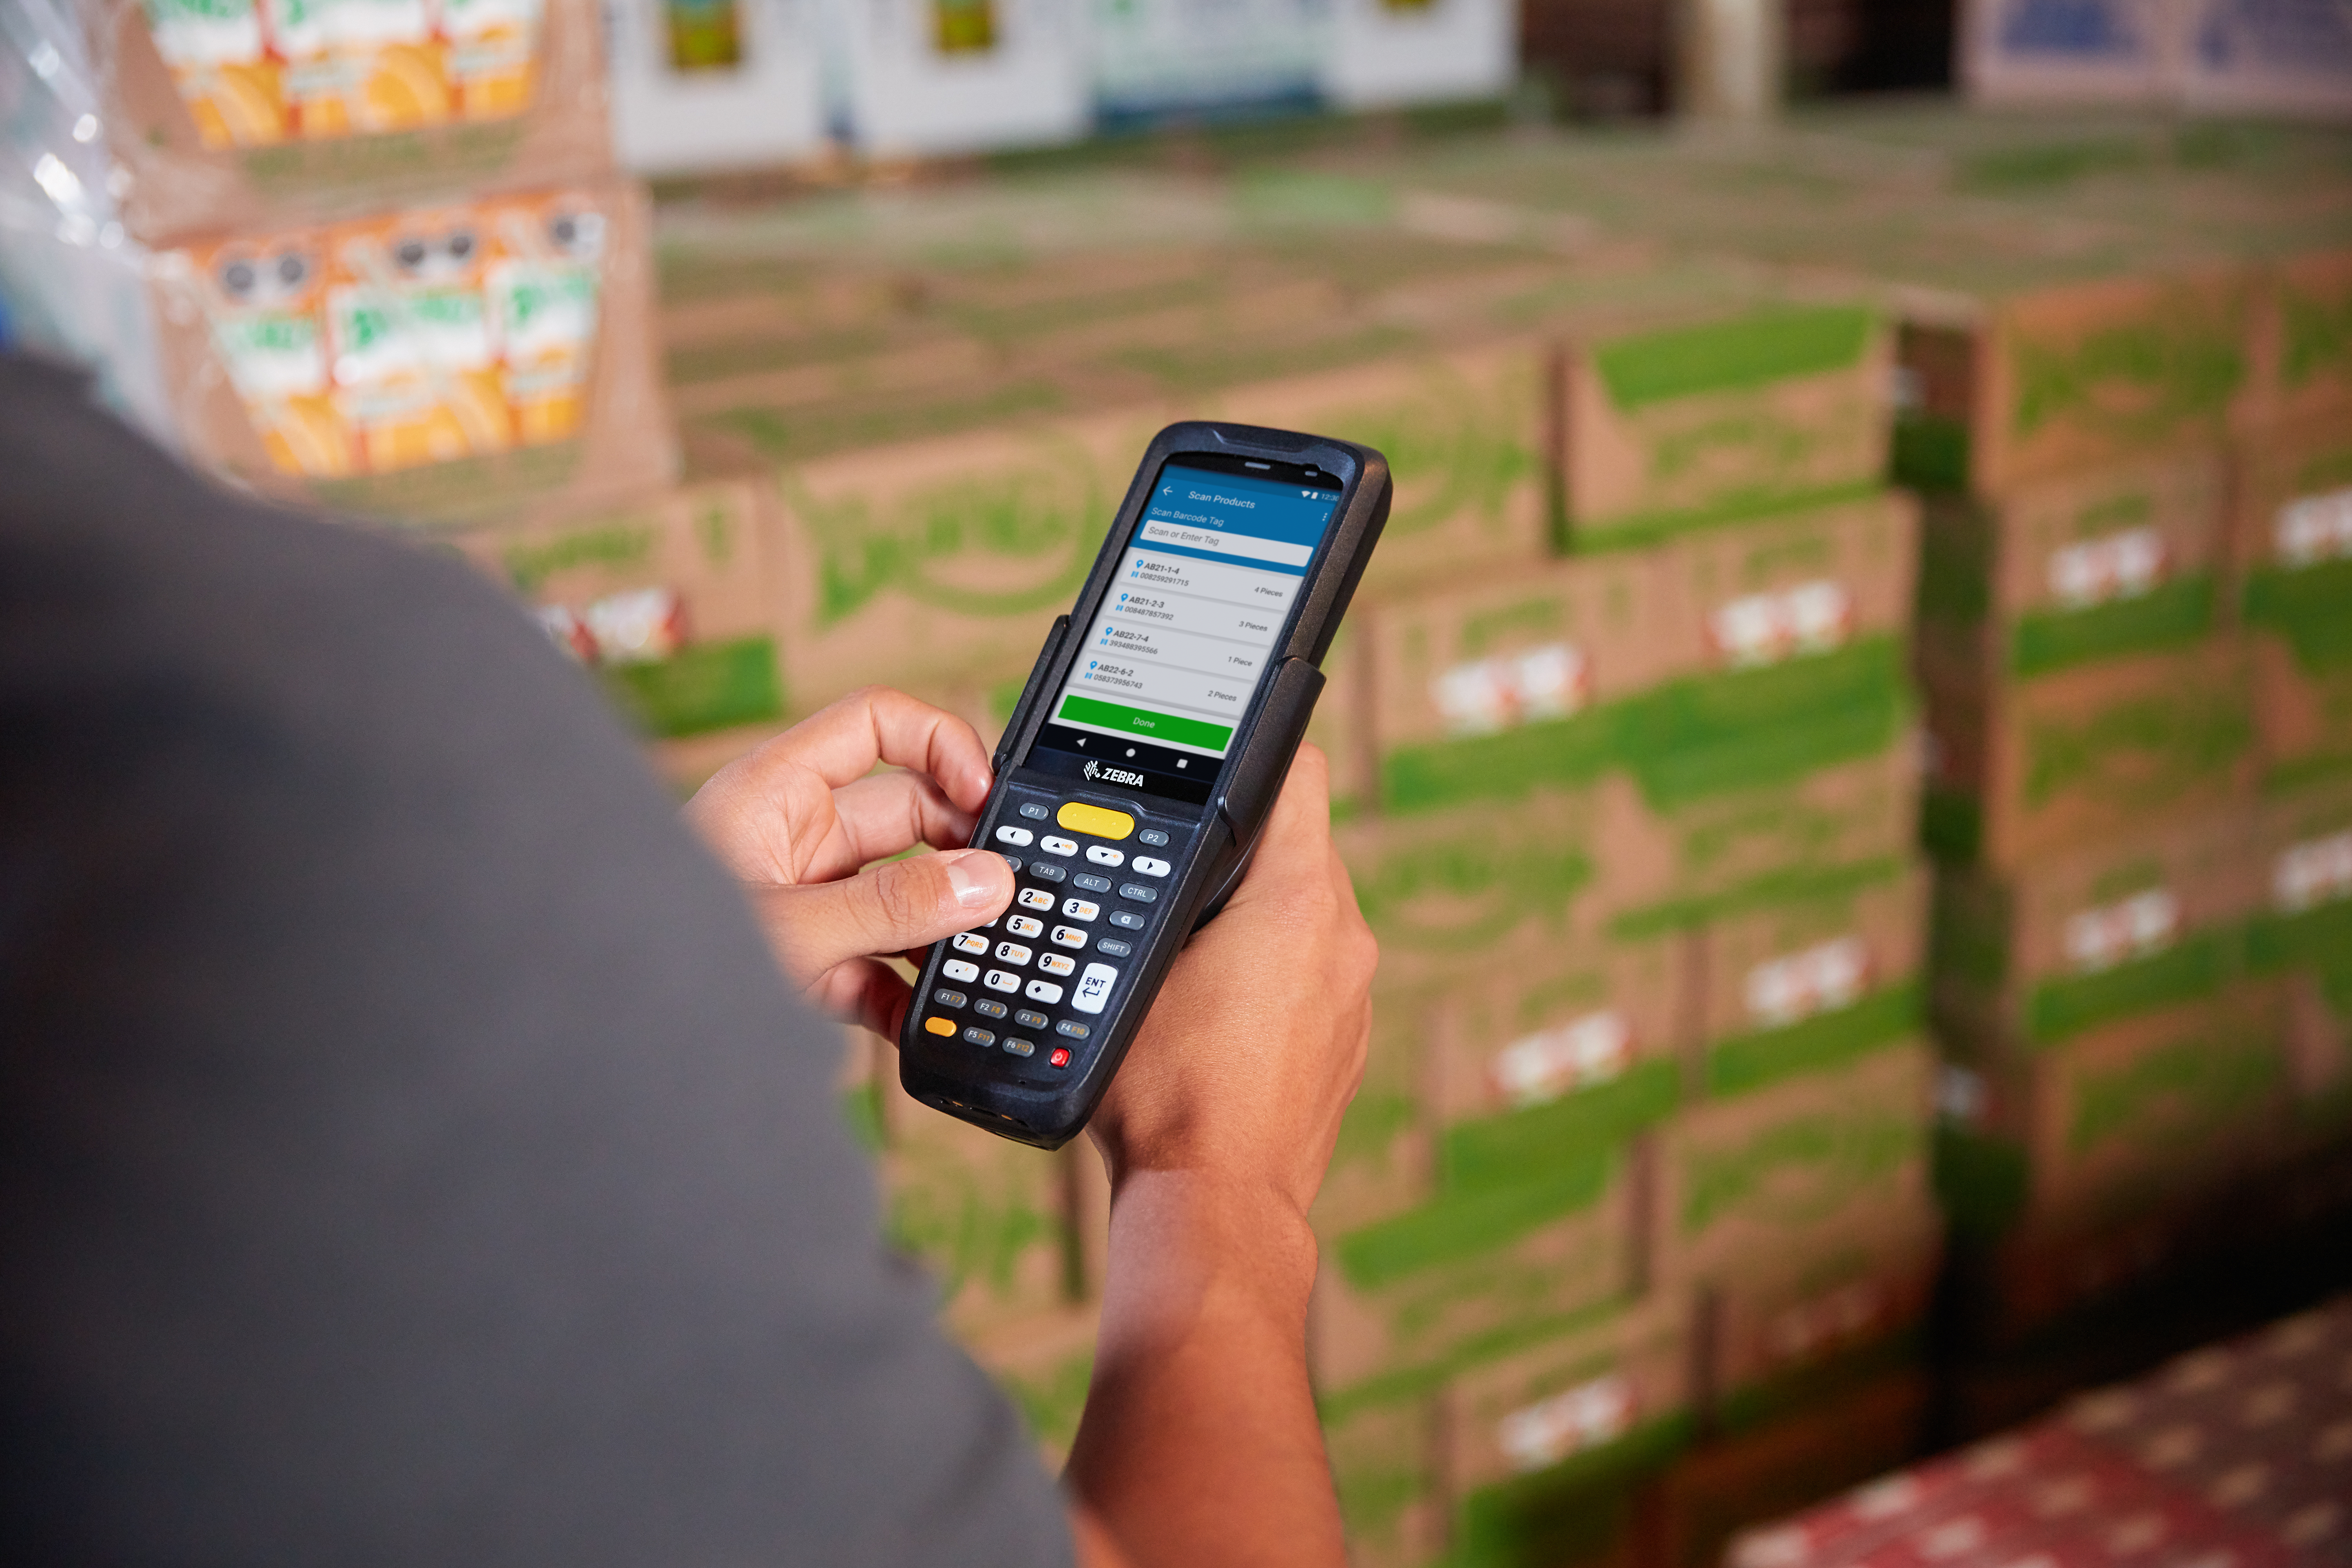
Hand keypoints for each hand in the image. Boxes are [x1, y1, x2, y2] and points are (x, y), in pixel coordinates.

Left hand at [684, 687, 1014, 1039]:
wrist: (593, 1048)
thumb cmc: (653, 961)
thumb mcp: (791, 929)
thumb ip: (893, 906)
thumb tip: (985, 882)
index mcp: (776, 791)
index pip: (877, 724)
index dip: (941, 745)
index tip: (986, 795)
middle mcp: (792, 837)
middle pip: (907, 816)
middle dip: (958, 852)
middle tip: (1004, 891)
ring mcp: (803, 902)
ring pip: (899, 896)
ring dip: (938, 932)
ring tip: (974, 962)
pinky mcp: (806, 965)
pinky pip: (874, 966)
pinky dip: (902, 993)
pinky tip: (923, 1020)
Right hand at [1086, 743, 1376, 1221]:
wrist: (1213, 1202)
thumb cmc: (1165, 1095)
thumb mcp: (1130, 969)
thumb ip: (1151, 899)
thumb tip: (1141, 859)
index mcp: (1300, 902)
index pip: (1297, 774)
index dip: (1249, 758)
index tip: (1211, 768)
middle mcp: (1345, 939)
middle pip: (1298, 844)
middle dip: (1236, 850)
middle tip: (1171, 875)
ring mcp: (1354, 993)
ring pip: (1305, 909)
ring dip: (1252, 912)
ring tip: (1185, 948)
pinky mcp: (1348, 1037)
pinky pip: (1313, 970)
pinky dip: (1271, 969)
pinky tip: (1215, 1004)